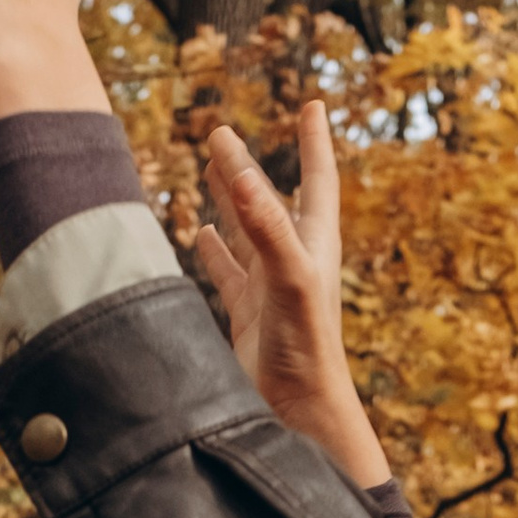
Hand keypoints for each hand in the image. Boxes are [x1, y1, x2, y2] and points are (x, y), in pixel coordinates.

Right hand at [196, 106, 390, 489]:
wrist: (297, 412)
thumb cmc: (305, 348)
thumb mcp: (288, 278)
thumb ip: (265, 227)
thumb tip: (242, 175)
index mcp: (312, 243)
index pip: (316, 179)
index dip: (313, 142)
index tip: (312, 105)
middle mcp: (292, 260)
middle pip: (267, 199)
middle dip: (246, 166)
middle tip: (221, 133)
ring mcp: (269, 288)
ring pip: (244, 232)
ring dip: (228, 201)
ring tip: (210, 170)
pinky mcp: (247, 315)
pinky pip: (227, 273)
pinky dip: (213, 251)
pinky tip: (200, 235)